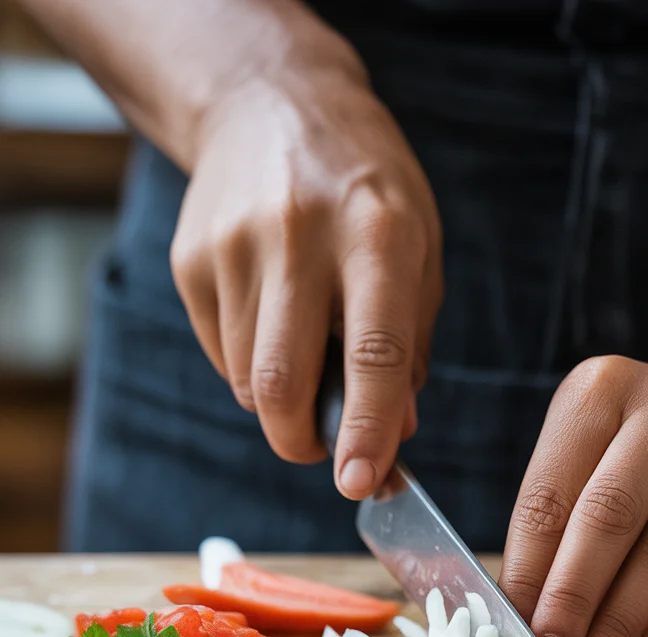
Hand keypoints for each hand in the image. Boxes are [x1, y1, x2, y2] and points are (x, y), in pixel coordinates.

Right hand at [170, 42, 442, 497]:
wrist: (270, 102)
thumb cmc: (365, 188)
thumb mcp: (418, 248)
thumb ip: (410, 343)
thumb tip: (397, 430)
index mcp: (376, 235)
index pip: (372, 354)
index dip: (366, 430)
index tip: (362, 483)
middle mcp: (298, 238)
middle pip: (283, 383)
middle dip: (302, 443)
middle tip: (325, 451)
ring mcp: (234, 246)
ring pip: (248, 380)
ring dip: (281, 403)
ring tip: (308, 356)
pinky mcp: (190, 260)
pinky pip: (221, 353)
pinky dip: (252, 367)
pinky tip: (274, 322)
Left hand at [499, 356, 647, 636]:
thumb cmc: (638, 456)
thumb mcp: (586, 461)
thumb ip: (553, 528)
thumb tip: (523, 618)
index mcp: (603, 388)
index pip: (551, 493)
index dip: (530, 571)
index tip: (515, 632)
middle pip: (611, 516)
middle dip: (574, 600)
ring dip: (620, 629)